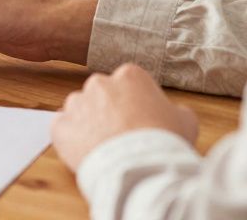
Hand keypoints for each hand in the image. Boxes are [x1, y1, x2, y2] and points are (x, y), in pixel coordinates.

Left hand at [52, 63, 199, 170]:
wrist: (140, 170)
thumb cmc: (164, 143)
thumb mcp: (186, 121)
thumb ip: (174, 109)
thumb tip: (173, 113)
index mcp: (129, 76)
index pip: (128, 83)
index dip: (134, 102)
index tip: (139, 119)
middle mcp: (99, 83)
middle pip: (101, 94)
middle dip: (109, 111)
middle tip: (121, 135)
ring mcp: (77, 104)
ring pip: (80, 110)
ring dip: (88, 124)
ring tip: (105, 147)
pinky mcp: (60, 127)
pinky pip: (62, 129)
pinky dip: (70, 139)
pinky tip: (86, 152)